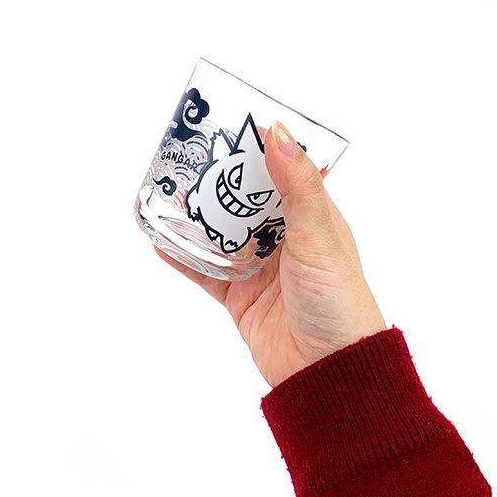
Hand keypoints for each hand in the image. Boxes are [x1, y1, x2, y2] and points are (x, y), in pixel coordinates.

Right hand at [156, 121, 385, 386]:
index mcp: (311, 217)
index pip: (282, 172)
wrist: (327, 371)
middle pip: (245, 201)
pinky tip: (159, 240)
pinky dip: (183, 257)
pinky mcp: (239, 296)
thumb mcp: (319, 235)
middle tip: (188, 157)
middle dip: (219, 181)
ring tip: (168, 193)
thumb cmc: (337, 299)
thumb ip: (298, 186)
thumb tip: (278, 130)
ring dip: (198, 217)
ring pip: (222, 234)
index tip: (228, 125)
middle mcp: (284, 238)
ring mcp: (259, 267)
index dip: (257, 149)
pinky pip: (206, 271)